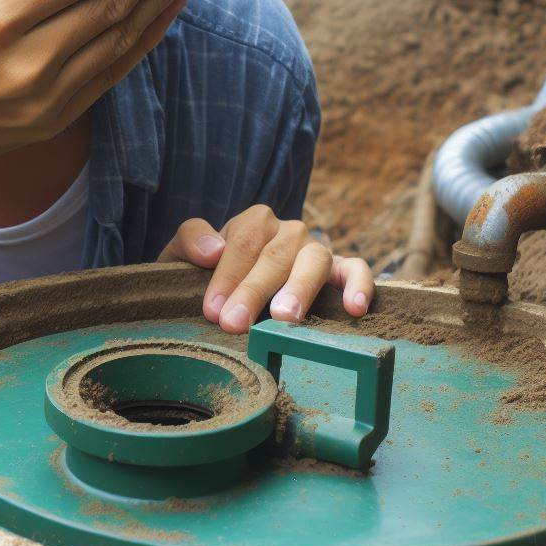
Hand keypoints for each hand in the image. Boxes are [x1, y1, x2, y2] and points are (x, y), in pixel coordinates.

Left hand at [158, 205, 373, 332]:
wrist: (235, 291)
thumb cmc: (210, 274)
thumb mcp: (186, 254)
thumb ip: (191, 241)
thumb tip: (212, 250)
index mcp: (254, 222)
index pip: (243, 242)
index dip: (227, 275)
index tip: (212, 310)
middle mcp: (289, 231)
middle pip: (275, 255)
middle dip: (253, 290)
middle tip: (235, 323)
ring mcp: (316, 250)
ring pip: (314, 260)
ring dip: (299, 288)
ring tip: (285, 318)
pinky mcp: (340, 271)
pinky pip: (356, 269)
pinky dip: (359, 284)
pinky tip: (354, 308)